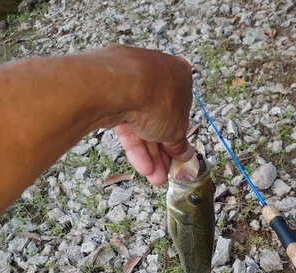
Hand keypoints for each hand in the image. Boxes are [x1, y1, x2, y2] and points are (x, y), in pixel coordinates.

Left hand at [86, 46, 193, 184]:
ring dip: (148, 153)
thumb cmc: (154, 94)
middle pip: (160, 121)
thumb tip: (184, 152)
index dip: (177, 137)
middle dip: (161, 151)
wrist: (118, 85)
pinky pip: (126, 124)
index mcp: (179, 76)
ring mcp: (131, 85)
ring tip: (152, 174)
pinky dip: (133, 144)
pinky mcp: (112, 96)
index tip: (176, 156)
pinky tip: (140, 162)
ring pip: (141, 125)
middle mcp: (155, 77)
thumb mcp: (177, 129)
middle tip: (163, 170)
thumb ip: (180, 144)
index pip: (180, 112)